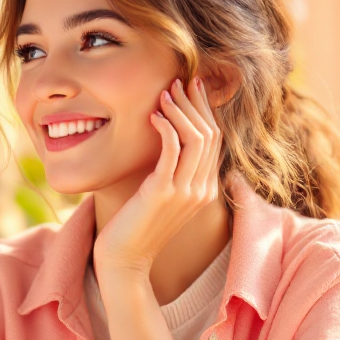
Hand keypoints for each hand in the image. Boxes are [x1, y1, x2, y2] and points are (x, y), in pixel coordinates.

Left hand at [93, 76, 222, 277]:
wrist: (124, 260)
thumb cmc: (135, 225)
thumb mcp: (160, 195)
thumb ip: (170, 171)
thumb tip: (167, 139)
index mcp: (206, 189)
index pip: (215, 140)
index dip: (205, 110)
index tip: (192, 87)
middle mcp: (202, 190)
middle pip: (211, 134)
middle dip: (196, 102)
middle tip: (181, 79)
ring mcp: (186, 192)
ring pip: (197, 138)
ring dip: (181, 110)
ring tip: (165, 91)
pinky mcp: (163, 193)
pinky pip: (173, 150)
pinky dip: (166, 127)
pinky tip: (154, 114)